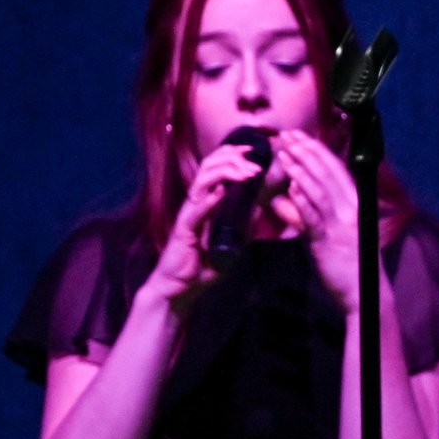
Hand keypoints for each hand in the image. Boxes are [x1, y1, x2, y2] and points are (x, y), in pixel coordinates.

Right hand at [143, 139, 266, 305]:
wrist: (179, 288)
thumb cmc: (202, 265)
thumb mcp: (232, 243)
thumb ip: (244, 226)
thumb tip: (259, 208)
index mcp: (206, 202)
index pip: (216, 169)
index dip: (232, 155)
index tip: (252, 150)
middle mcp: (195, 203)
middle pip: (208, 168)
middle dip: (231, 158)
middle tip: (254, 162)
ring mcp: (189, 215)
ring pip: (202, 183)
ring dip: (225, 173)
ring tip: (245, 172)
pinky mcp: (184, 230)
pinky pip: (196, 211)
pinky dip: (209, 200)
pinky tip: (222, 192)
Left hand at [268, 129, 362, 309]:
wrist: (363, 294)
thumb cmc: (347, 264)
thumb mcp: (327, 233)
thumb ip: (306, 214)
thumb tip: (283, 198)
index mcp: (355, 205)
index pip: (336, 169)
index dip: (316, 150)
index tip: (298, 136)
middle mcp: (351, 210)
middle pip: (327, 174)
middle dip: (305, 152)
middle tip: (286, 136)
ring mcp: (341, 225)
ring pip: (320, 190)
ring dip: (300, 170)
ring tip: (284, 155)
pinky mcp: (330, 241)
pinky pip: (314, 217)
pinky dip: (302, 200)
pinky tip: (291, 187)